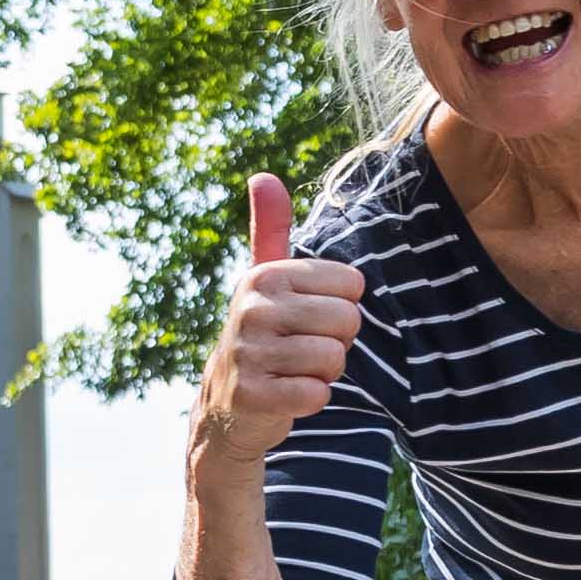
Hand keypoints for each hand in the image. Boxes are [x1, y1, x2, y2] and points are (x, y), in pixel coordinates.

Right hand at [192, 173, 365, 471]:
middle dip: (337, 342)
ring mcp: (248, 352)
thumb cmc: (263, 333)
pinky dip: (311, 399)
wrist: (228, 403)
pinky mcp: (251, 395)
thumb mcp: (266, 279)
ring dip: (324, 373)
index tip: (310, 318)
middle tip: (304, 349)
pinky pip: (315, 394)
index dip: (342, 307)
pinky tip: (289, 394)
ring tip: (295, 371)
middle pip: (347, 321)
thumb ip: (271, 228)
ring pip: (333, 358)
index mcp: (266, 276)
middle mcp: (253, 308)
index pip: (352, 285)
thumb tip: (262, 176)